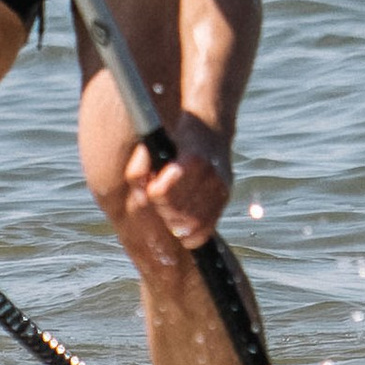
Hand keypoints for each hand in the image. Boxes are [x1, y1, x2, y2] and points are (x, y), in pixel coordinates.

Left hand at [128, 118, 231, 250]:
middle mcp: (211, 175)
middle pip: (176, 211)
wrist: (210, 130)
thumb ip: (140, 167)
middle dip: (163, 210)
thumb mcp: (154, 143)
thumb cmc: (177, 138)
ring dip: (175, 222)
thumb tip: (140, 194)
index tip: (152, 188)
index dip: (153, 194)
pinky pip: (206, 229)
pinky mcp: (224, 199)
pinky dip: (192, 234)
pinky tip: (182, 226)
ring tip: (169, 212)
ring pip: (192, 224)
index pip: (163, 192)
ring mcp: (220, 189)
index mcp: (193, 159)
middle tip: (160, 202)